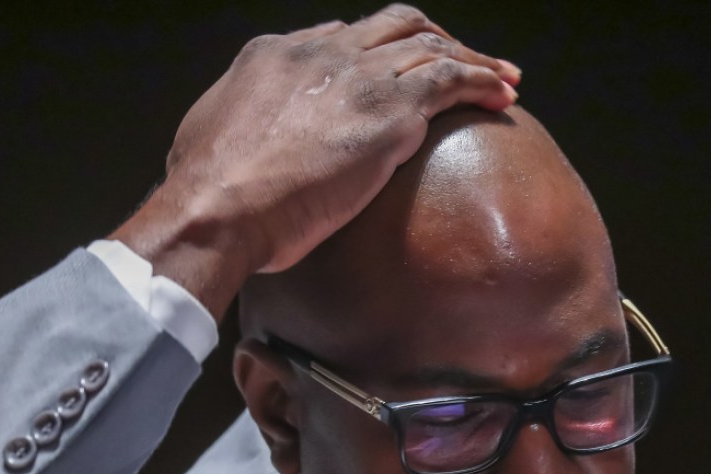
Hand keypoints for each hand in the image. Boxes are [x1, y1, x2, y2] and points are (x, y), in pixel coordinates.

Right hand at [111, 5, 520, 318]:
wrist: (219, 210)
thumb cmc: (206, 193)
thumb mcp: (209, 134)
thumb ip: (241, 122)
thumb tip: (250, 140)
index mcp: (277, 53)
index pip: (342, 35)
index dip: (378, 52)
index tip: (398, 73)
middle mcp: (322, 51)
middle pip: (394, 25)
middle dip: (435, 38)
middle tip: (465, 61)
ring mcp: (360, 78)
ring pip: (432, 46)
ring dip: (473, 59)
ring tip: (503, 78)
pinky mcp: (391, 113)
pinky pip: (452, 80)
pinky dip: (483, 82)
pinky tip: (503, 96)